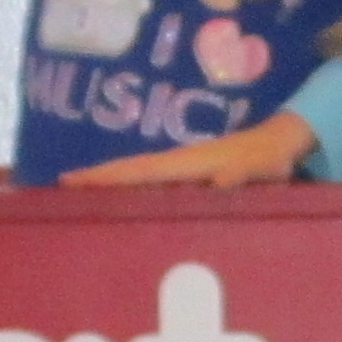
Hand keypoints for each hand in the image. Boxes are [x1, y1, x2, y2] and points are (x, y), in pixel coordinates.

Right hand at [66, 112, 319, 188]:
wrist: (281, 143)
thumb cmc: (270, 158)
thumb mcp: (260, 169)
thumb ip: (242, 176)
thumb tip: (219, 184)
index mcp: (187, 163)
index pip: (138, 171)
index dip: (107, 177)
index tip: (73, 180)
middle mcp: (178, 163)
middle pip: (128, 170)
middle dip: (95, 177)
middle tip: (60, 185)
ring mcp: (181, 168)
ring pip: (136, 175)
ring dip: (108, 181)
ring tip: (76, 191)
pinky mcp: (188, 175)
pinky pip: (150, 181)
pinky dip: (128, 186)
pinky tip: (119, 198)